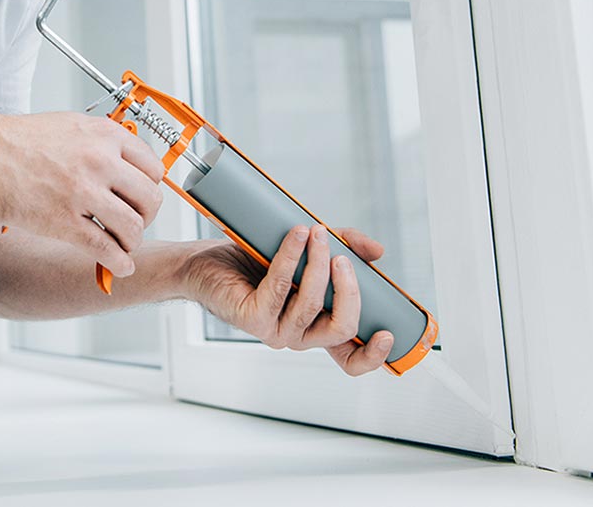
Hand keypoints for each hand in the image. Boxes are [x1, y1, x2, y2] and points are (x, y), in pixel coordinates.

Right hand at [0, 111, 165, 279]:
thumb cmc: (17, 139)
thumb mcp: (71, 125)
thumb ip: (102, 143)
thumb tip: (125, 166)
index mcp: (105, 135)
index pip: (154, 168)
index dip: (150, 187)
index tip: (142, 198)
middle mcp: (100, 161)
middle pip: (150, 199)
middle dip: (146, 216)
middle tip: (133, 222)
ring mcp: (83, 192)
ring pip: (133, 227)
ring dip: (131, 241)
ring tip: (121, 244)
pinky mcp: (64, 221)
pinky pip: (107, 249)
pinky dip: (118, 262)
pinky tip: (118, 265)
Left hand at [181, 223, 395, 375]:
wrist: (203, 262)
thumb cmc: (254, 261)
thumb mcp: (309, 252)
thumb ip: (343, 250)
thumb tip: (376, 251)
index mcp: (316, 327)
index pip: (350, 359)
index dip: (373, 355)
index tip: (389, 333)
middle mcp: (298, 336)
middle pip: (341, 327)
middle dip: (349, 290)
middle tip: (341, 255)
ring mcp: (274, 331)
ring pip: (311, 305)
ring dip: (319, 264)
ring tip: (317, 233)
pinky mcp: (251, 317)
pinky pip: (279, 287)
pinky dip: (291, 257)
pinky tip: (296, 235)